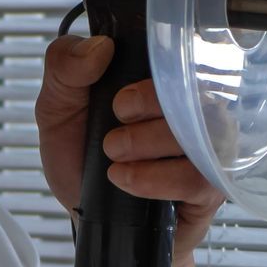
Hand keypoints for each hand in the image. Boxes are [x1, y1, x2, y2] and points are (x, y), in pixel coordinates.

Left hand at [35, 35, 224, 237]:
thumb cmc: (79, 159)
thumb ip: (64, 69)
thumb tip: (100, 46)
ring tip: (113, 161)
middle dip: (147, 112)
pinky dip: (158, 179)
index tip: (118, 103)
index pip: (175, 55)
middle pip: (193, 93)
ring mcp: (204, 146)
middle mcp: (189, 107)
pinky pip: (200, 176)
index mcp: (156, 79)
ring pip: (200, 133)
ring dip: (149, 146)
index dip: (151, 75)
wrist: (87, 220)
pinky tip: (127, 181)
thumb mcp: (56, 110)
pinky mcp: (210, 186)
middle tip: (112, 138)